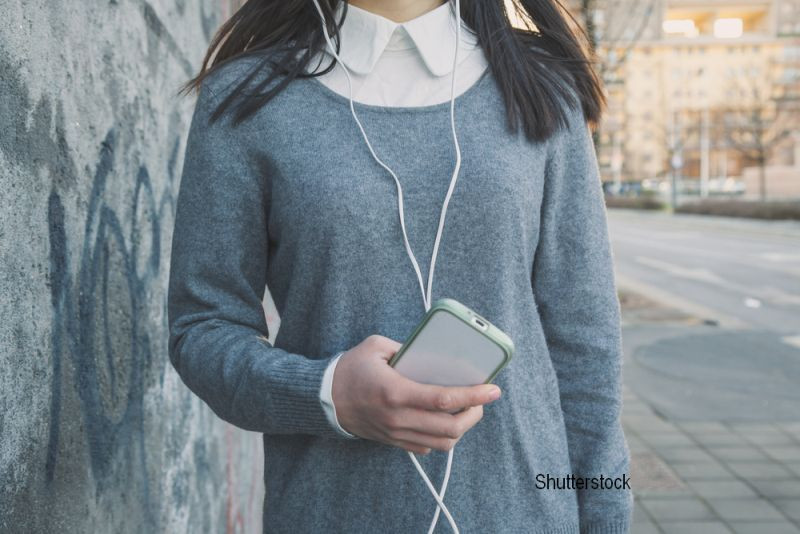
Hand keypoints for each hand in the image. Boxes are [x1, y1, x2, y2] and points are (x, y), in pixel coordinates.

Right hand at [332, 334, 501, 454]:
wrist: (324, 399)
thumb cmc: (351, 369)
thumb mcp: (376, 347)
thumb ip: (407, 347)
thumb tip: (435, 352)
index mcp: (395, 392)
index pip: (444, 399)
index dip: (474, 395)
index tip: (493, 389)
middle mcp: (398, 418)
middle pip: (450, 427)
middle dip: (475, 413)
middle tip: (483, 398)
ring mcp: (396, 434)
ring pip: (442, 442)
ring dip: (462, 428)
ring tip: (469, 410)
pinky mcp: (394, 442)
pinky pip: (427, 447)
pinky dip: (443, 437)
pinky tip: (445, 420)